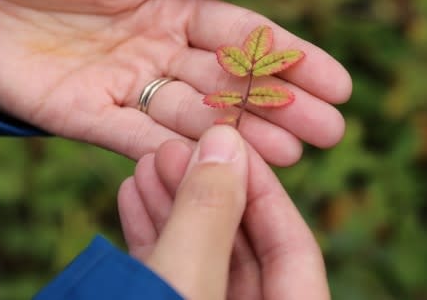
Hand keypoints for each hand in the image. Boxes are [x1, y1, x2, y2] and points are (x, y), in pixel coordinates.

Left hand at [0, 0, 350, 163]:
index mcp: (175, 5)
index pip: (246, 37)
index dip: (293, 60)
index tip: (339, 85)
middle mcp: (161, 50)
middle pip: (231, 85)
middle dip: (282, 108)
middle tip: (331, 133)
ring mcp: (130, 88)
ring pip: (196, 118)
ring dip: (243, 138)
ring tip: (292, 158)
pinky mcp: (91, 119)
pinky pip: (142, 140)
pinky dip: (179, 155)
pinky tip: (222, 169)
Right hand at [118, 125, 329, 298]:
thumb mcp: (183, 286)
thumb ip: (208, 217)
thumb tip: (224, 143)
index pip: (293, 247)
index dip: (260, 187)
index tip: (226, 141)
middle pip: (242, 248)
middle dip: (203, 192)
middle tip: (173, 148)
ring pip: (200, 259)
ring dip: (172, 208)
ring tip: (146, 163)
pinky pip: (167, 275)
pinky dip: (151, 239)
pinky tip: (132, 195)